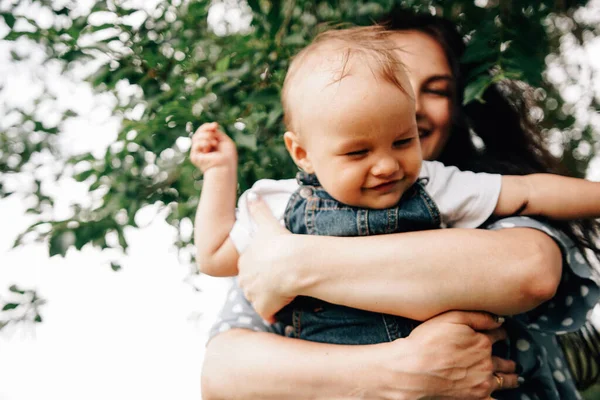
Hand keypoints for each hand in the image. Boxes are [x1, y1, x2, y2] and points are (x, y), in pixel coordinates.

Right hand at [190, 122, 236, 172]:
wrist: (225, 166)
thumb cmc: (228, 156)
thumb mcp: (225, 141)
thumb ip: (217, 133)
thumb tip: (211, 127)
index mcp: (210, 145)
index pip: (204, 132)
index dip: (208, 126)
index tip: (215, 125)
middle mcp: (203, 148)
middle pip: (199, 133)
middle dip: (206, 128)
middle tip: (214, 128)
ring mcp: (198, 152)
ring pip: (196, 137)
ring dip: (206, 136)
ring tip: (214, 142)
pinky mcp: (194, 157)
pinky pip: (195, 144)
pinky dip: (203, 142)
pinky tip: (210, 146)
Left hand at [237, 195, 295, 322]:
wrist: (292, 263)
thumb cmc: (280, 242)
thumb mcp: (266, 222)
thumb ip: (258, 209)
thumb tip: (251, 194)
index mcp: (245, 261)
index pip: (249, 266)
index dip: (261, 266)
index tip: (272, 266)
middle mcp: (245, 279)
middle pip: (251, 284)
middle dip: (261, 284)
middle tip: (277, 281)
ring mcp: (253, 295)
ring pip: (258, 299)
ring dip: (267, 298)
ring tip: (282, 293)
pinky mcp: (264, 308)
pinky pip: (268, 313)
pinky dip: (273, 313)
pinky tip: (281, 310)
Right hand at [387, 311, 517, 398]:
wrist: (413, 370)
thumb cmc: (427, 342)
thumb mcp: (451, 318)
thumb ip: (477, 317)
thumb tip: (499, 320)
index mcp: (482, 342)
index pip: (497, 335)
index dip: (500, 333)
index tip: (501, 334)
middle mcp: (486, 363)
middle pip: (503, 360)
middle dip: (508, 360)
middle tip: (512, 362)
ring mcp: (482, 382)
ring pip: (504, 381)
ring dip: (511, 378)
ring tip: (515, 378)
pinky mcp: (476, 398)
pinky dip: (498, 398)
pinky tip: (498, 397)